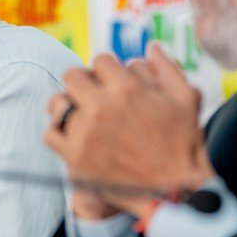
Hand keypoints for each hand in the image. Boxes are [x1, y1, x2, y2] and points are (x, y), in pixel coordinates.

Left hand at [45, 45, 214, 216]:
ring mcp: (84, 134)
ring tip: (82, 114)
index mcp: (127, 89)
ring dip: (68, 104)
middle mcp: (101, 108)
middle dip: (84, 81)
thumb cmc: (184, 145)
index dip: (108, 69)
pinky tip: (73, 135)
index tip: (113, 81)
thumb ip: (166, 68)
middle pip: (72, 76)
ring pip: (57, 103)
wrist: (175, 191)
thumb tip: (151, 46)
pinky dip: (59, 132)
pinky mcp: (75, 158)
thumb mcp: (186, 100)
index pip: (100, 60)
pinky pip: (51, 134)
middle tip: (93, 94)